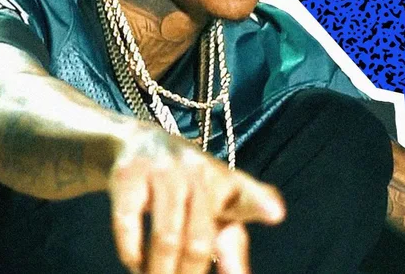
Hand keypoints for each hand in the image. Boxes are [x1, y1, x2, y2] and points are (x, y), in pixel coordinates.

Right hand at [108, 128, 284, 273]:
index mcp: (226, 183)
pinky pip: (128, 221)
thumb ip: (231, 248)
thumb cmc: (189, 187)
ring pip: (165, 236)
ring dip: (158, 270)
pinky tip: (134, 262)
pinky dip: (131, 251)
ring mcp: (163, 170)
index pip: (246, 194)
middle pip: (198, 239)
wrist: (140, 143)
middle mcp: (197, 171)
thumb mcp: (215, 210)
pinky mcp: (130, 173)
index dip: (261, 203)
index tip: (276, 213)